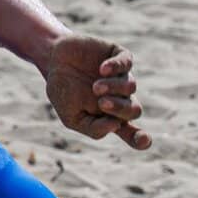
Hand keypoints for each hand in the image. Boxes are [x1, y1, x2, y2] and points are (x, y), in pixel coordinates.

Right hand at [43, 34, 149, 149]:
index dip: (139, 138)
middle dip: (120, 109)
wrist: (53, 61)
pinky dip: (116, 68)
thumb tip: (116, 127)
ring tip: (96, 87)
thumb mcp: (71, 117)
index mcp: (110, 116)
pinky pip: (126, 63)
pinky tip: (102, 69)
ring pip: (130, 87)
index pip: (130, 131)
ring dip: (113, 88)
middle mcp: (120, 97)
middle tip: (102, 103)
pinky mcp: (119, 56)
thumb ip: (91, 128)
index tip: (144, 141)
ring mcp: (121, 76)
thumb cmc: (62, 92)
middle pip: (134, 110)